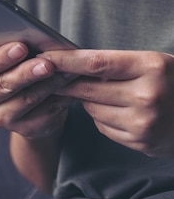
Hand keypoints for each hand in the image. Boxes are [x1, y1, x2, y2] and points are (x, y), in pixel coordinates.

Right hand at [0, 42, 74, 138]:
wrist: (27, 105)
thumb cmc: (18, 71)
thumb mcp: (11, 58)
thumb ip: (15, 48)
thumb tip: (33, 37)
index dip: (2, 57)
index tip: (21, 47)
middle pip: (4, 85)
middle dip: (27, 73)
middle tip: (46, 64)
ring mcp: (0, 117)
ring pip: (27, 100)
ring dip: (50, 85)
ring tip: (67, 72)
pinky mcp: (22, 129)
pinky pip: (43, 114)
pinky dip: (59, 100)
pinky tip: (70, 89)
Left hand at [40, 49, 173, 156]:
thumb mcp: (153, 63)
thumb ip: (116, 65)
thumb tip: (69, 65)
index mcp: (152, 67)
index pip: (95, 62)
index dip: (65, 60)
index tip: (43, 56)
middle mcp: (147, 95)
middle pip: (87, 89)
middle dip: (68, 83)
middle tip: (55, 76)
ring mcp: (144, 122)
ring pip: (92, 109)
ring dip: (90, 101)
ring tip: (112, 94)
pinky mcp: (140, 141)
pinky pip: (103, 127)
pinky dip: (103, 119)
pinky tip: (122, 112)